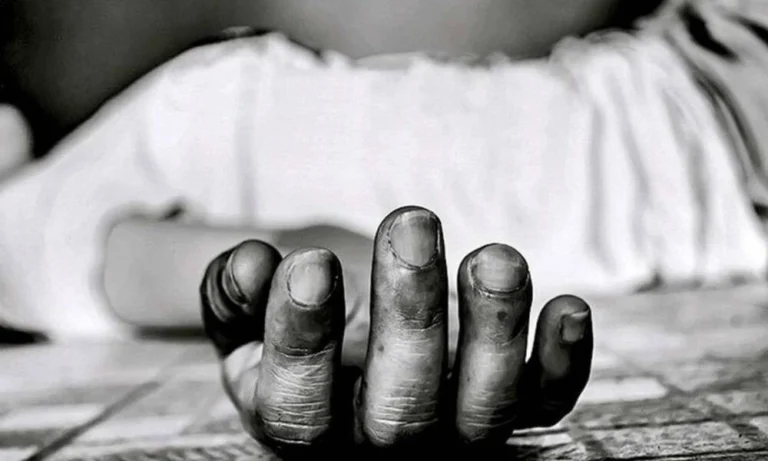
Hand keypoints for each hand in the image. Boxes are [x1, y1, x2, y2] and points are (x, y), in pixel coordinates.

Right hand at [200, 206, 592, 457]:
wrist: (356, 344)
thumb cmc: (303, 326)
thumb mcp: (247, 317)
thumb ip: (234, 296)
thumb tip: (251, 265)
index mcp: (302, 428)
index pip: (297, 409)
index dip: (303, 340)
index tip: (309, 262)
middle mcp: (382, 445)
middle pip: (402, 412)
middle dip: (408, 315)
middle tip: (411, 224)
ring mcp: (455, 433)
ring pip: (485, 408)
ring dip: (493, 331)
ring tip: (493, 257)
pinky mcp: (515, 409)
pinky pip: (547, 400)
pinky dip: (563, 360)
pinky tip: (567, 306)